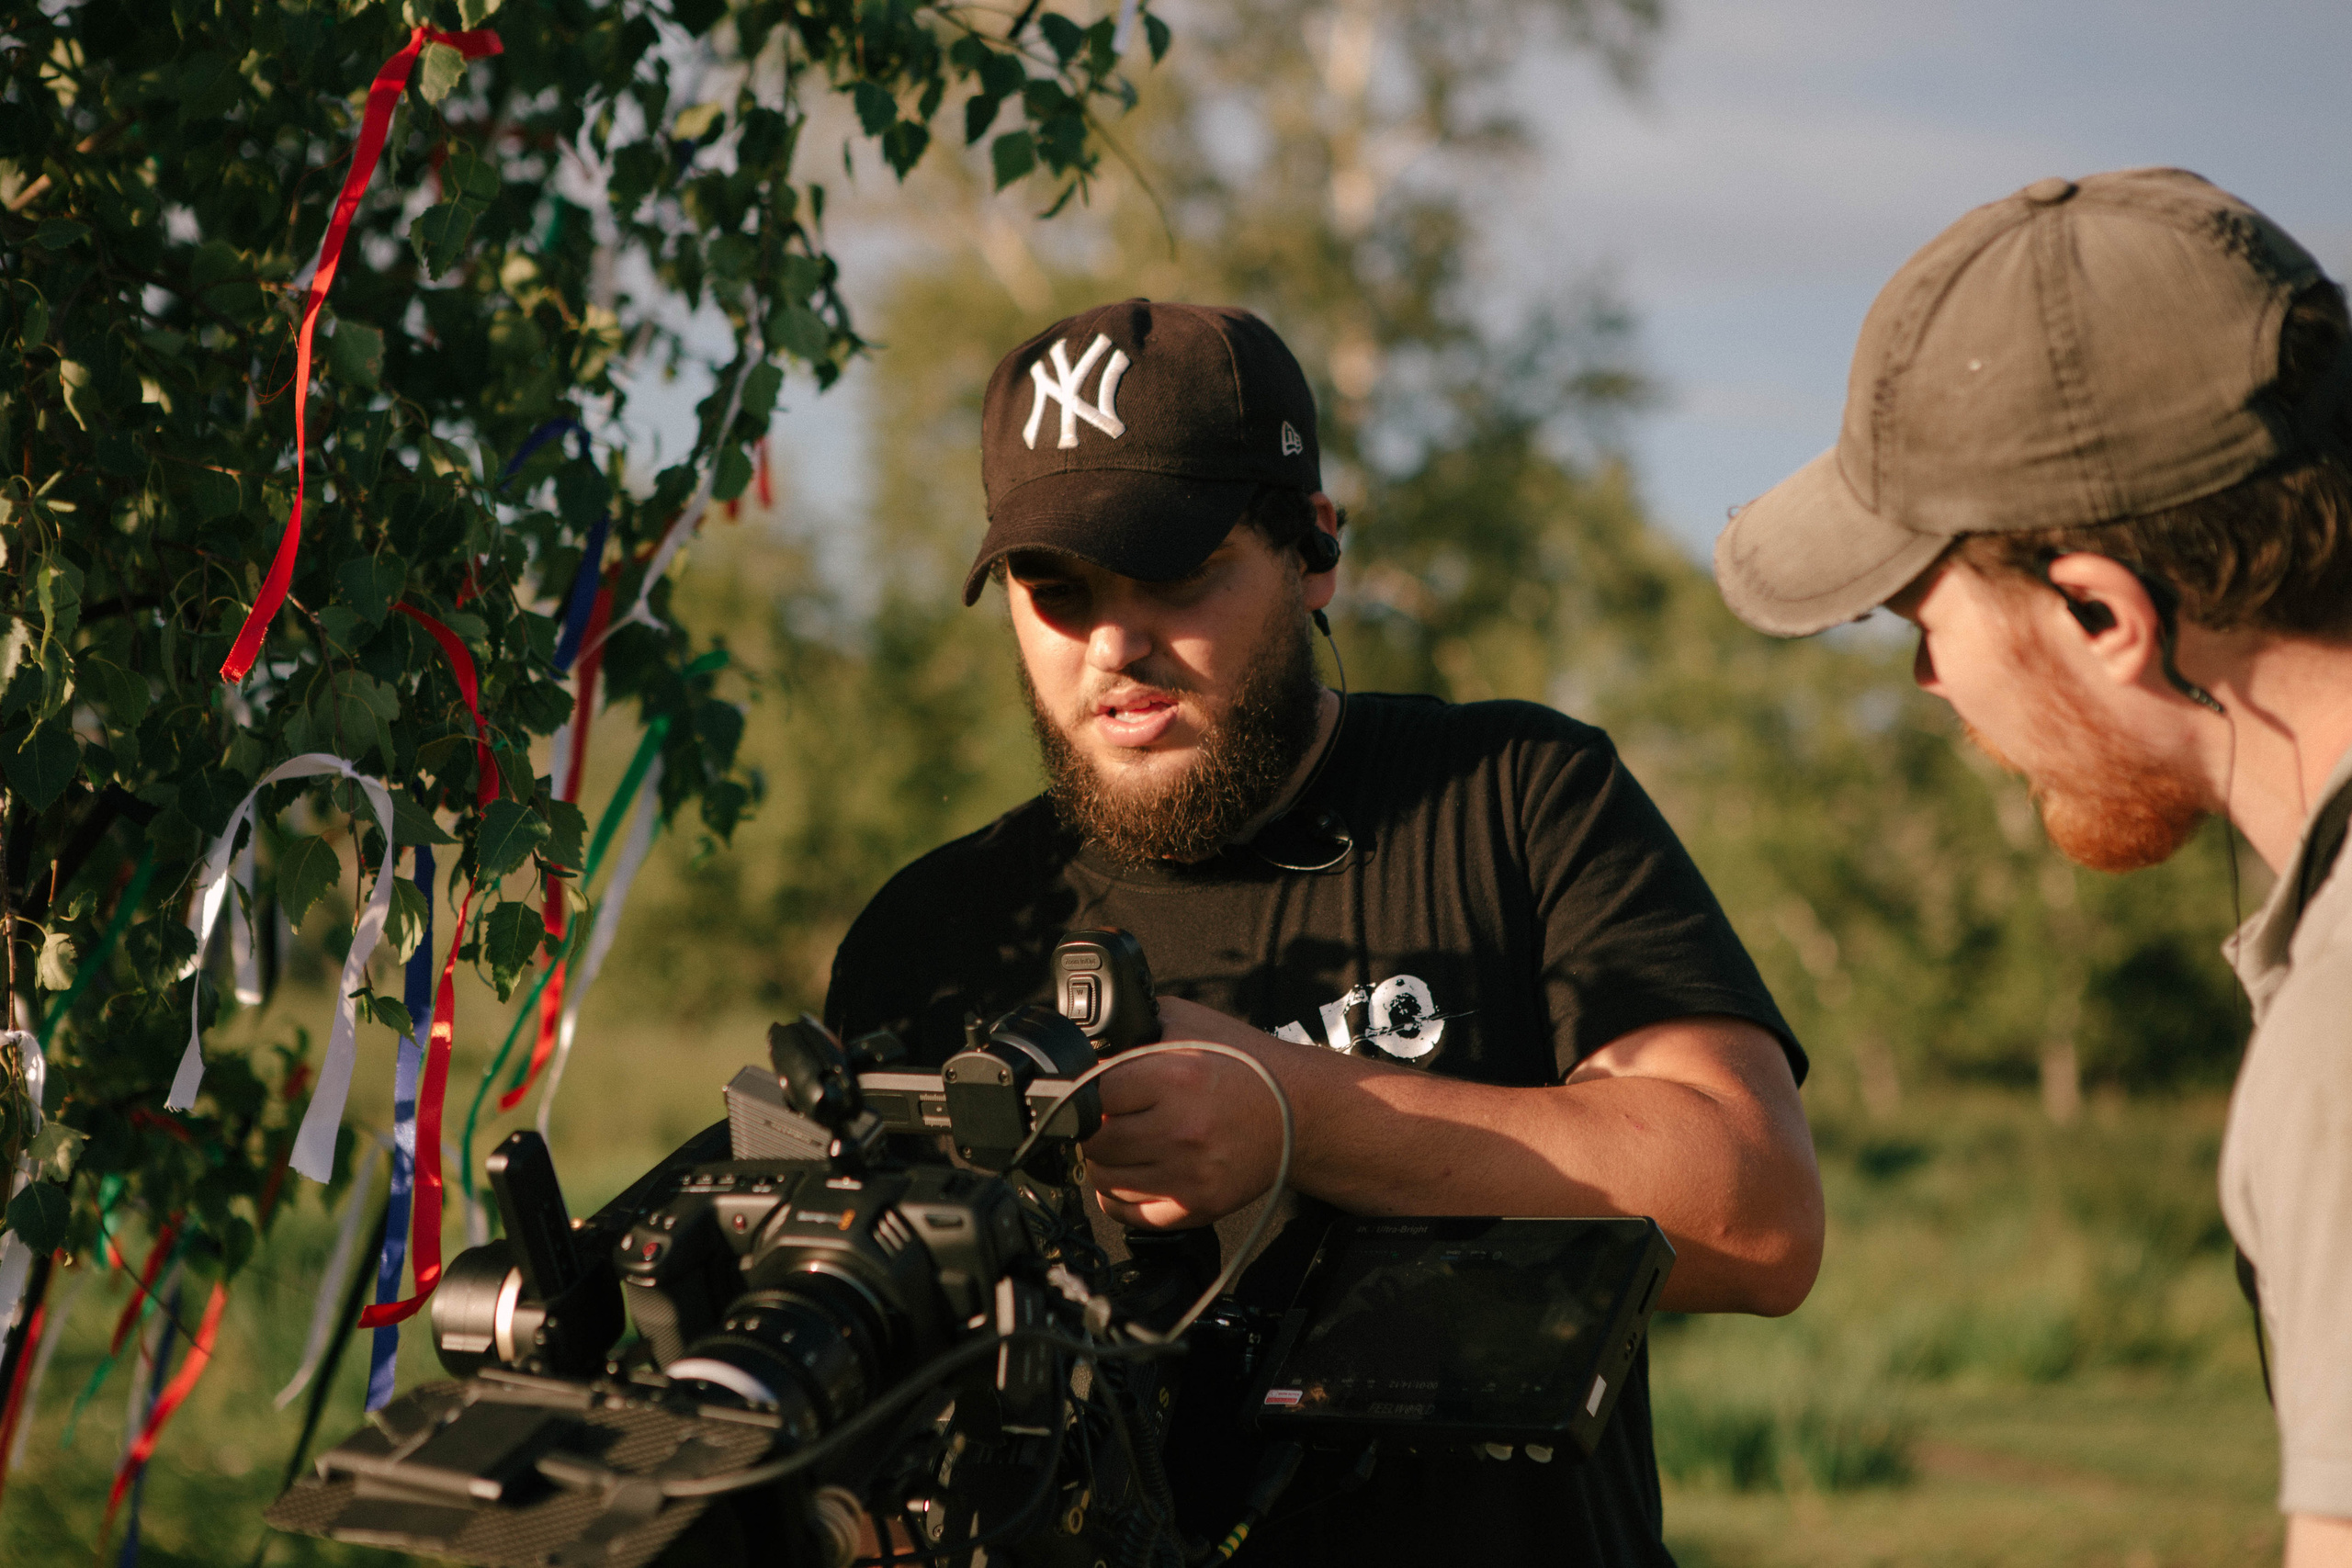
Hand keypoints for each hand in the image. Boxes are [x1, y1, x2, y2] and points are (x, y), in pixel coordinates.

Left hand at [1083, 996, 1287, 1229]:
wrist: (1301, 1111)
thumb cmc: (1245, 1064)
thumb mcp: (1190, 1022)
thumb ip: (1135, 1029)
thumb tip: (1085, 1046)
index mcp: (1176, 1077)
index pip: (1092, 1092)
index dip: (1089, 1088)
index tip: (1100, 1088)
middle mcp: (1180, 1130)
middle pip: (1093, 1140)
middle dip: (1094, 1125)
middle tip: (1113, 1116)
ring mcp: (1189, 1174)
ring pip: (1104, 1178)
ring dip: (1105, 1160)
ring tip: (1127, 1141)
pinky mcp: (1197, 1207)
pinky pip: (1128, 1212)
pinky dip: (1120, 1195)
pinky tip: (1135, 1172)